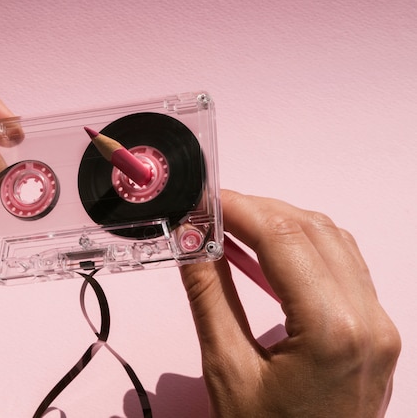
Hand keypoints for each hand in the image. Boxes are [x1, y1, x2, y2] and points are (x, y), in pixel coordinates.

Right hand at [180, 190, 400, 416]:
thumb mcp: (227, 370)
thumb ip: (209, 294)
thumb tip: (190, 240)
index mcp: (334, 331)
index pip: (284, 238)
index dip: (239, 208)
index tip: (202, 199)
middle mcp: (369, 320)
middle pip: (312, 229)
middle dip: (257, 209)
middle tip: (210, 211)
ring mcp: (379, 325)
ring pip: (332, 240)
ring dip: (281, 223)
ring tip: (233, 226)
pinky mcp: (374, 330)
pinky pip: (342, 265)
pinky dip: (302, 246)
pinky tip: (267, 253)